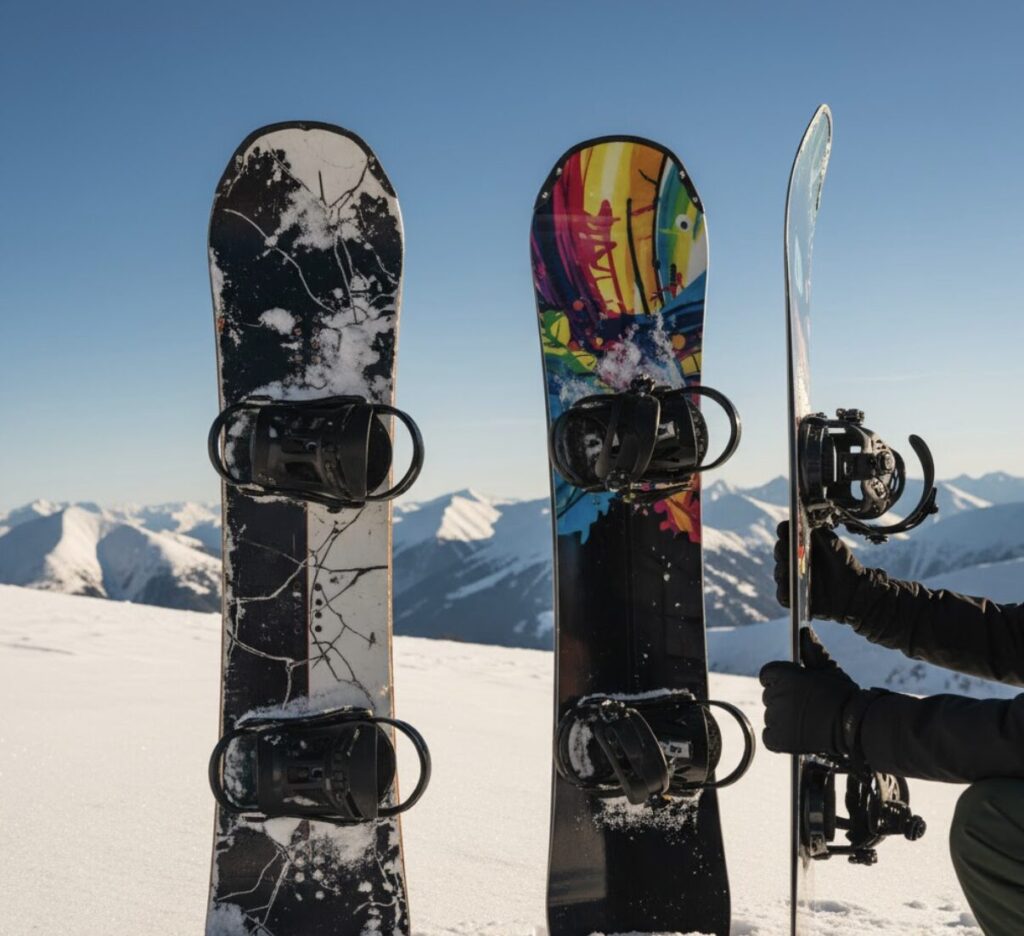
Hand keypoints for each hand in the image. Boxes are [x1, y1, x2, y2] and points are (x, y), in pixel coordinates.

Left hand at [759, 628, 860, 756]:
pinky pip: (769, 736)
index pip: (767, 674)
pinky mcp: (778, 740)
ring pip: (771, 715)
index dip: (778, 680)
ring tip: (807, 720)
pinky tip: (797, 734)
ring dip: (783, 718)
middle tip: (807, 706)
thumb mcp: (829, 669)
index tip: (793, 687)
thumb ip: (812, 651)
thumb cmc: (843, 696)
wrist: (855, 726)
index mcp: (786, 675)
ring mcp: (776, 718)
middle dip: (784, 699)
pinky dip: (779, 737)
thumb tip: (804, 630)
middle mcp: (778, 695)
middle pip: (769, 695)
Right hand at [774, 521, 868, 621]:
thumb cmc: (843, 563)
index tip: (785, 529)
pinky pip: (783, 596)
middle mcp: (792, 560)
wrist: (854, 589)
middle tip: (786, 550)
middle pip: (779, 552)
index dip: (783, 530)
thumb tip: (803, 522)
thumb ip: (819, 532)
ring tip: (788, 571)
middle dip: (781, 550)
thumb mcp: (833, 544)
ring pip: (779, 573)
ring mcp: (791, 578)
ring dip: (782, 571)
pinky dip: (784, 593)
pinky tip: (790, 590)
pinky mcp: (794, 598)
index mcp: (799, 544)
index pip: (785, 533)